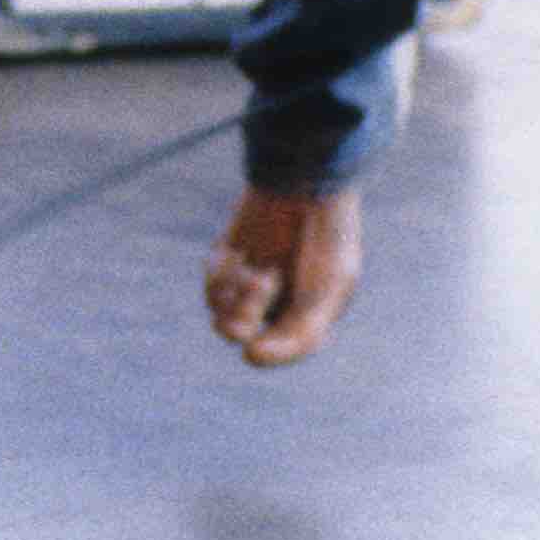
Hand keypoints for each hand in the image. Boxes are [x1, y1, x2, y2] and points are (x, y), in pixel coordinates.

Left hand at [205, 181, 361, 367]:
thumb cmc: (326, 239)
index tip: (258, 343)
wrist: (306, 182)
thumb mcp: (327, 292)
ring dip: (235, 298)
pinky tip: (237, 257)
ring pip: (222, 317)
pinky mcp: (228, 264)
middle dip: (245, 316)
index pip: (279, 350)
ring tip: (258, 272)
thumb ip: (298, 334)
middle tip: (263, 282)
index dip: (271, 349)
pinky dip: (220, 277)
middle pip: (244, 336)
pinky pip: (212, 289)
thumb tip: (248, 356)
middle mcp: (277, 304)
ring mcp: (250, 283)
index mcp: (309, 315)